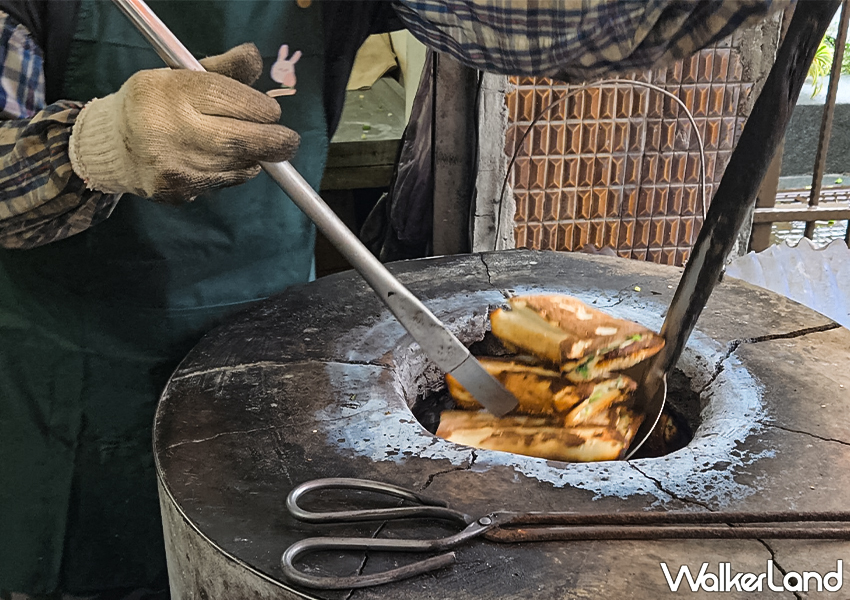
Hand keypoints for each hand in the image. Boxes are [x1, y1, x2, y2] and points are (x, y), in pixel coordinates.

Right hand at [69, 43, 298, 203]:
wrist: (114, 147)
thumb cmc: (157, 105)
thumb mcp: (182, 76)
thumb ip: (224, 69)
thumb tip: (255, 58)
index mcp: (170, 93)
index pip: (227, 98)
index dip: (260, 107)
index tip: (271, 111)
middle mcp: (170, 131)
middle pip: (240, 140)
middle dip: (274, 141)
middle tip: (288, 140)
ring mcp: (174, 166)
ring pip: (237, 165)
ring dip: (253, 157)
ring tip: (248, 146)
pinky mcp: (178, 192)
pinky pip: (223, 183)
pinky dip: (233, 172)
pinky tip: (221, 162)